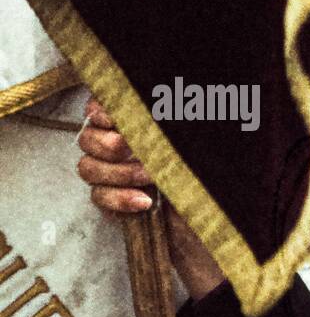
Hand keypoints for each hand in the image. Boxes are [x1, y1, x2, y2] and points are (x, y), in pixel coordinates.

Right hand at [77, 98, 225, 299]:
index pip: (99, 107)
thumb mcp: (199, 146)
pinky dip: (120, 198)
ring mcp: (111, 174)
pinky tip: (144, 202)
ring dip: (119, 172)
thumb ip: (178, 123)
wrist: (214, 223)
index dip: (102, 111)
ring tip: (151, 179)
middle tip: (136, 151)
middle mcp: (118, 147)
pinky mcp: (111, 202)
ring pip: (87, 167)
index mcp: (135, 123)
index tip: (117, 119)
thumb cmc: (213, 179)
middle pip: (87, 137)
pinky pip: (98, 197)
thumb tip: (172, 93)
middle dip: (111, 144)